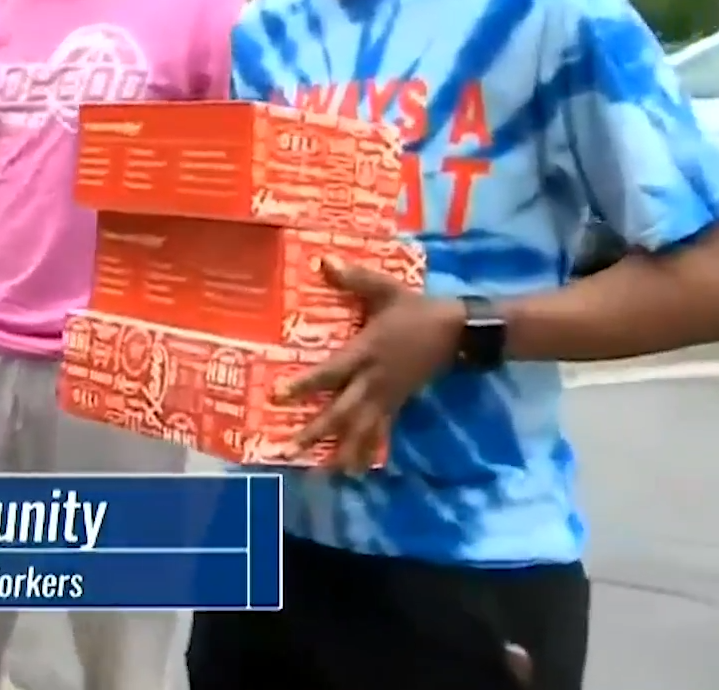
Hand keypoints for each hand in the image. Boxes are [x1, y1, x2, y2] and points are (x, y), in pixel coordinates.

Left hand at [277, 259, 465, 472]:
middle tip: (290, 450)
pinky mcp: (398, 403)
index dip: (304, 384)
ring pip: (360, 428)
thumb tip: (323, 261)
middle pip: (341, 411)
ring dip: (340, 451)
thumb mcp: (385, 290)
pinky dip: (367, 450)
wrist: (457, 332)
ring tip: (320, 474)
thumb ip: (354, 278)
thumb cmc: (416, 309)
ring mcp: (387, 395)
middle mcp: (373, 380)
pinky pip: (381, 431)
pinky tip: (355, 471)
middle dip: (316, 431)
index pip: (330, 372)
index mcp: (365, 353)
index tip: (277, 396)